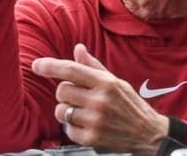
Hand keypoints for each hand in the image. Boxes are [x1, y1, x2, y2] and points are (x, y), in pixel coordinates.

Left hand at [32, 44, 168, 155]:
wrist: (149, 134)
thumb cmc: (131, 105)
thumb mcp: (116, 81)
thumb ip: (93, 66)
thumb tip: (78, 48)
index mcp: (106, 82)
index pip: (71, 70)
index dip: (50, 66)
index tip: (37, 65)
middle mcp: (100, 100)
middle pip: (62, 90)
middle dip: (65, 93)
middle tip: (78, 97)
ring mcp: (95, 120)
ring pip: (60, 110)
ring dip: (66, 110)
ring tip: (82, 112)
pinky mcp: (92, 138)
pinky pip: (67, 129)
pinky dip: (72, 127)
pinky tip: (86, 125)